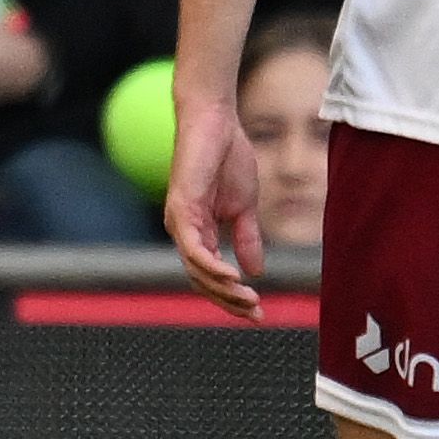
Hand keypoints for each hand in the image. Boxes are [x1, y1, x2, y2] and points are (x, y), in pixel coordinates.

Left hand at [164, 89, 264, 316]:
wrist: (216, 124)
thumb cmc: (228, 160)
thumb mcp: (244, 208)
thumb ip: (246, 238)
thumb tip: (254, 271)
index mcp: (198, 233)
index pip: (211, 275)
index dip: (232, 297)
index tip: (258, 313)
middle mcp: (184, 232)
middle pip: (201, 280)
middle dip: (229, 301)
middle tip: (256, 315)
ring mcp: (179, 221)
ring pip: (195, 269)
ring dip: (223, 289)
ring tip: (249, 300)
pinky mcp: (180, 208)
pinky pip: (192, 247)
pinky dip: (211, 265)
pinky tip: (232, 278)